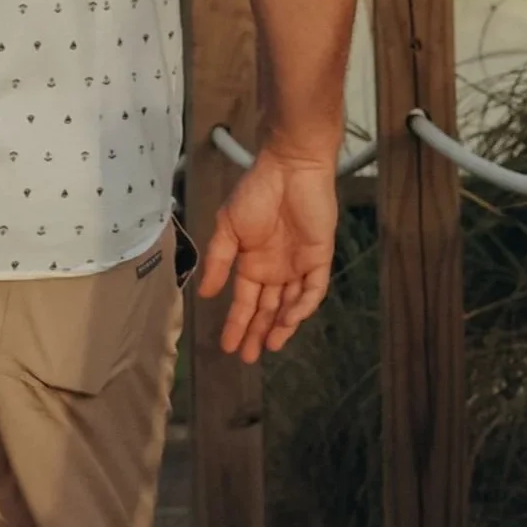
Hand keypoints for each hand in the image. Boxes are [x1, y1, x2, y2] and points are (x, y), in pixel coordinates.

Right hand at [199, 146, 337, 363]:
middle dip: (256, 333)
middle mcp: (275, 269)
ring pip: (291, 305)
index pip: (245, 301)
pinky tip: (290, 318)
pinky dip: (303, 305)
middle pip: (267, 310)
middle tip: (248, 357)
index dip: (236, 324)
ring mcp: (298, 265)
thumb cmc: (256, 193)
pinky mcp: (320, 258)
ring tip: (269, 345)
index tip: (226, 347)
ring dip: (281, 326)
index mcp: (252, 262)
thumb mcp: (228, 228)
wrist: (289, 168)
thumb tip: (205, 294)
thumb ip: (219, 261)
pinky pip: (313, 289)